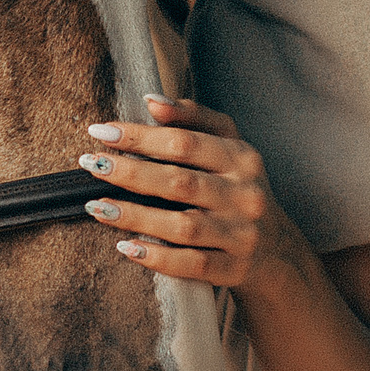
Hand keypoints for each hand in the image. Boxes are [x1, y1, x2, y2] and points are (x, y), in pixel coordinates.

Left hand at [76, 93, 290, 289]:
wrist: (277, 250)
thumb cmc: (239, 188)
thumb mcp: (229, 146)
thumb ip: (193, 119)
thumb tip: (151, 101)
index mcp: (241, 158)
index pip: (185, 142)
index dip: (141, 137)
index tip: (101, 131)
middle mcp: (244, 195)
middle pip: (180, 182)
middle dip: (131, 172)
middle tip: (91, 165)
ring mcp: (240, 235)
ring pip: (183, 226)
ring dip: (136, 216)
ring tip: (97, 206)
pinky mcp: (233, 269)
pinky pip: (192, 265)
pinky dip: (158, 257)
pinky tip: (126, 247)